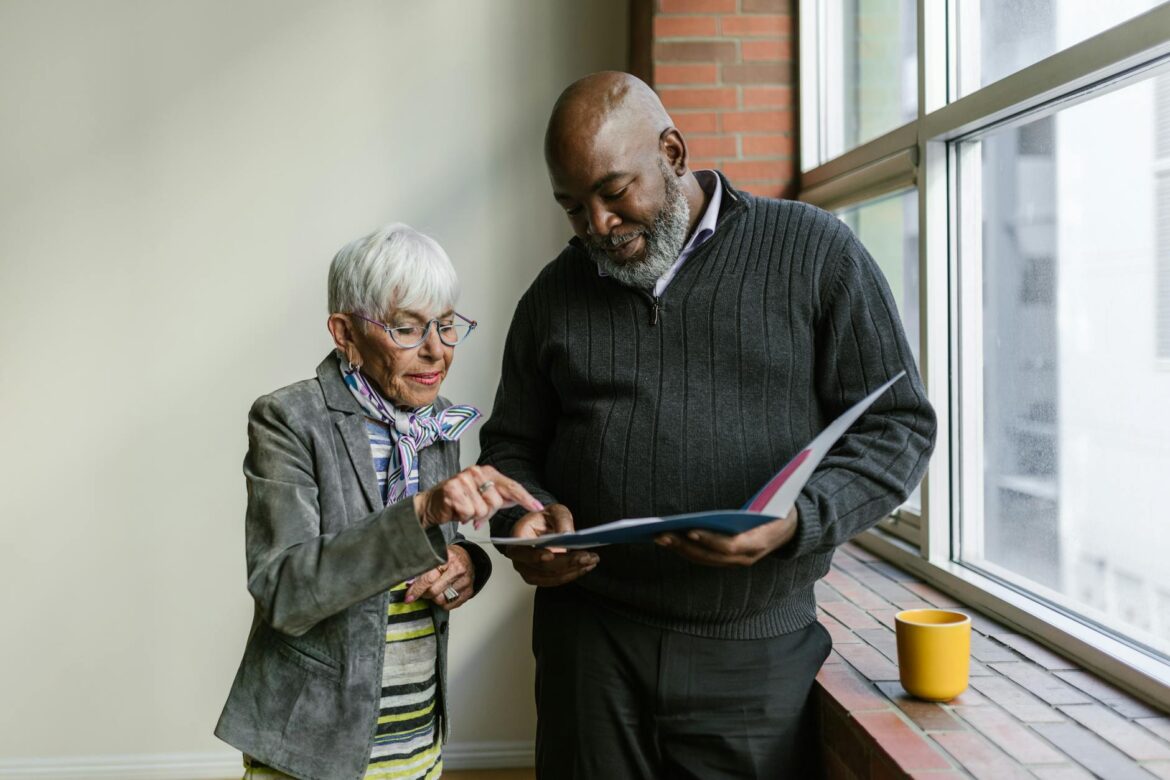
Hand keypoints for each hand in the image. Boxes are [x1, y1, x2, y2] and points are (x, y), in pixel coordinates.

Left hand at [405, 544, 474, 610]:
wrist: (467, 558)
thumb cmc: (450, 558)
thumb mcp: (436, 557)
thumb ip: (423, 569)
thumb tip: (409, 584)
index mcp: (448, 559)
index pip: (429, 578)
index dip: (416, 589)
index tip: (409, 597)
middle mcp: (458, 570)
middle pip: (434, 592)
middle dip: (424, 593)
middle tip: (422, 590)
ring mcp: (465, 582)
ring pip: (441, 600)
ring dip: (434, 598)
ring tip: (435, 590)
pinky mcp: (468, 592)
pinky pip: (449, 606)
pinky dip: (443, 603)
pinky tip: (444, 593)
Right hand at [412, 465, 542, 528]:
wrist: (431, 505)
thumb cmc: (458, 501)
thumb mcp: (482, 497)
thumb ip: (499, 498)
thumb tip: (518, 500)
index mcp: (486, 471)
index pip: (511, 485)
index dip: (525, 498)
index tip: (537, 507)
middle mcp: (476, 472)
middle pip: (497, 502)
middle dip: (487, 513)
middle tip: (474, 512)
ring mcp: (463, 480)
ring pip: (482, 510)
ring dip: (473, 516)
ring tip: (463, 510)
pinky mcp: (452, 491)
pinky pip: (469, 513)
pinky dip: (463, 517)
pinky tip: (456, 511)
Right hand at [504, 504, 597, 586]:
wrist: (545, 527)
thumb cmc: (545, 518)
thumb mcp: (555, 511)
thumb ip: (561, 519)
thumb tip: (568, 535)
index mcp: (517, 537)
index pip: (522, 551)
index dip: (535, 555)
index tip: (551, 554)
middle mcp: (519, 557)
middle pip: (540, 567)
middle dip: (565, 563)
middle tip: (585, 557)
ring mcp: (528, 570)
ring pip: (550, 577)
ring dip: (572, 571)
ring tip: (591, 561)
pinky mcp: (540, 577)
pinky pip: (555, 580)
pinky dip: (572, 574)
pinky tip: (585, 567)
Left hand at [655, 506, 798, 566]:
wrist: (794, 527)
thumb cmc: (780, 507)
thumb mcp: (776, 502)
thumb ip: (760, 500)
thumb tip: (741, 484)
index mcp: (760, 541)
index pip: (730, 545)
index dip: (710, 539)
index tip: (690, 530)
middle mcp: (747, 557)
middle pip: (711, 555)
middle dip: (685, 545)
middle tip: (662, 534)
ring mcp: (737, 561)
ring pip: (705, 559)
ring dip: (681, 549)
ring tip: (659, 536)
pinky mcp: (729, 560)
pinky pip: (705, 557)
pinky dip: (687, 550)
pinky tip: (670, 540)